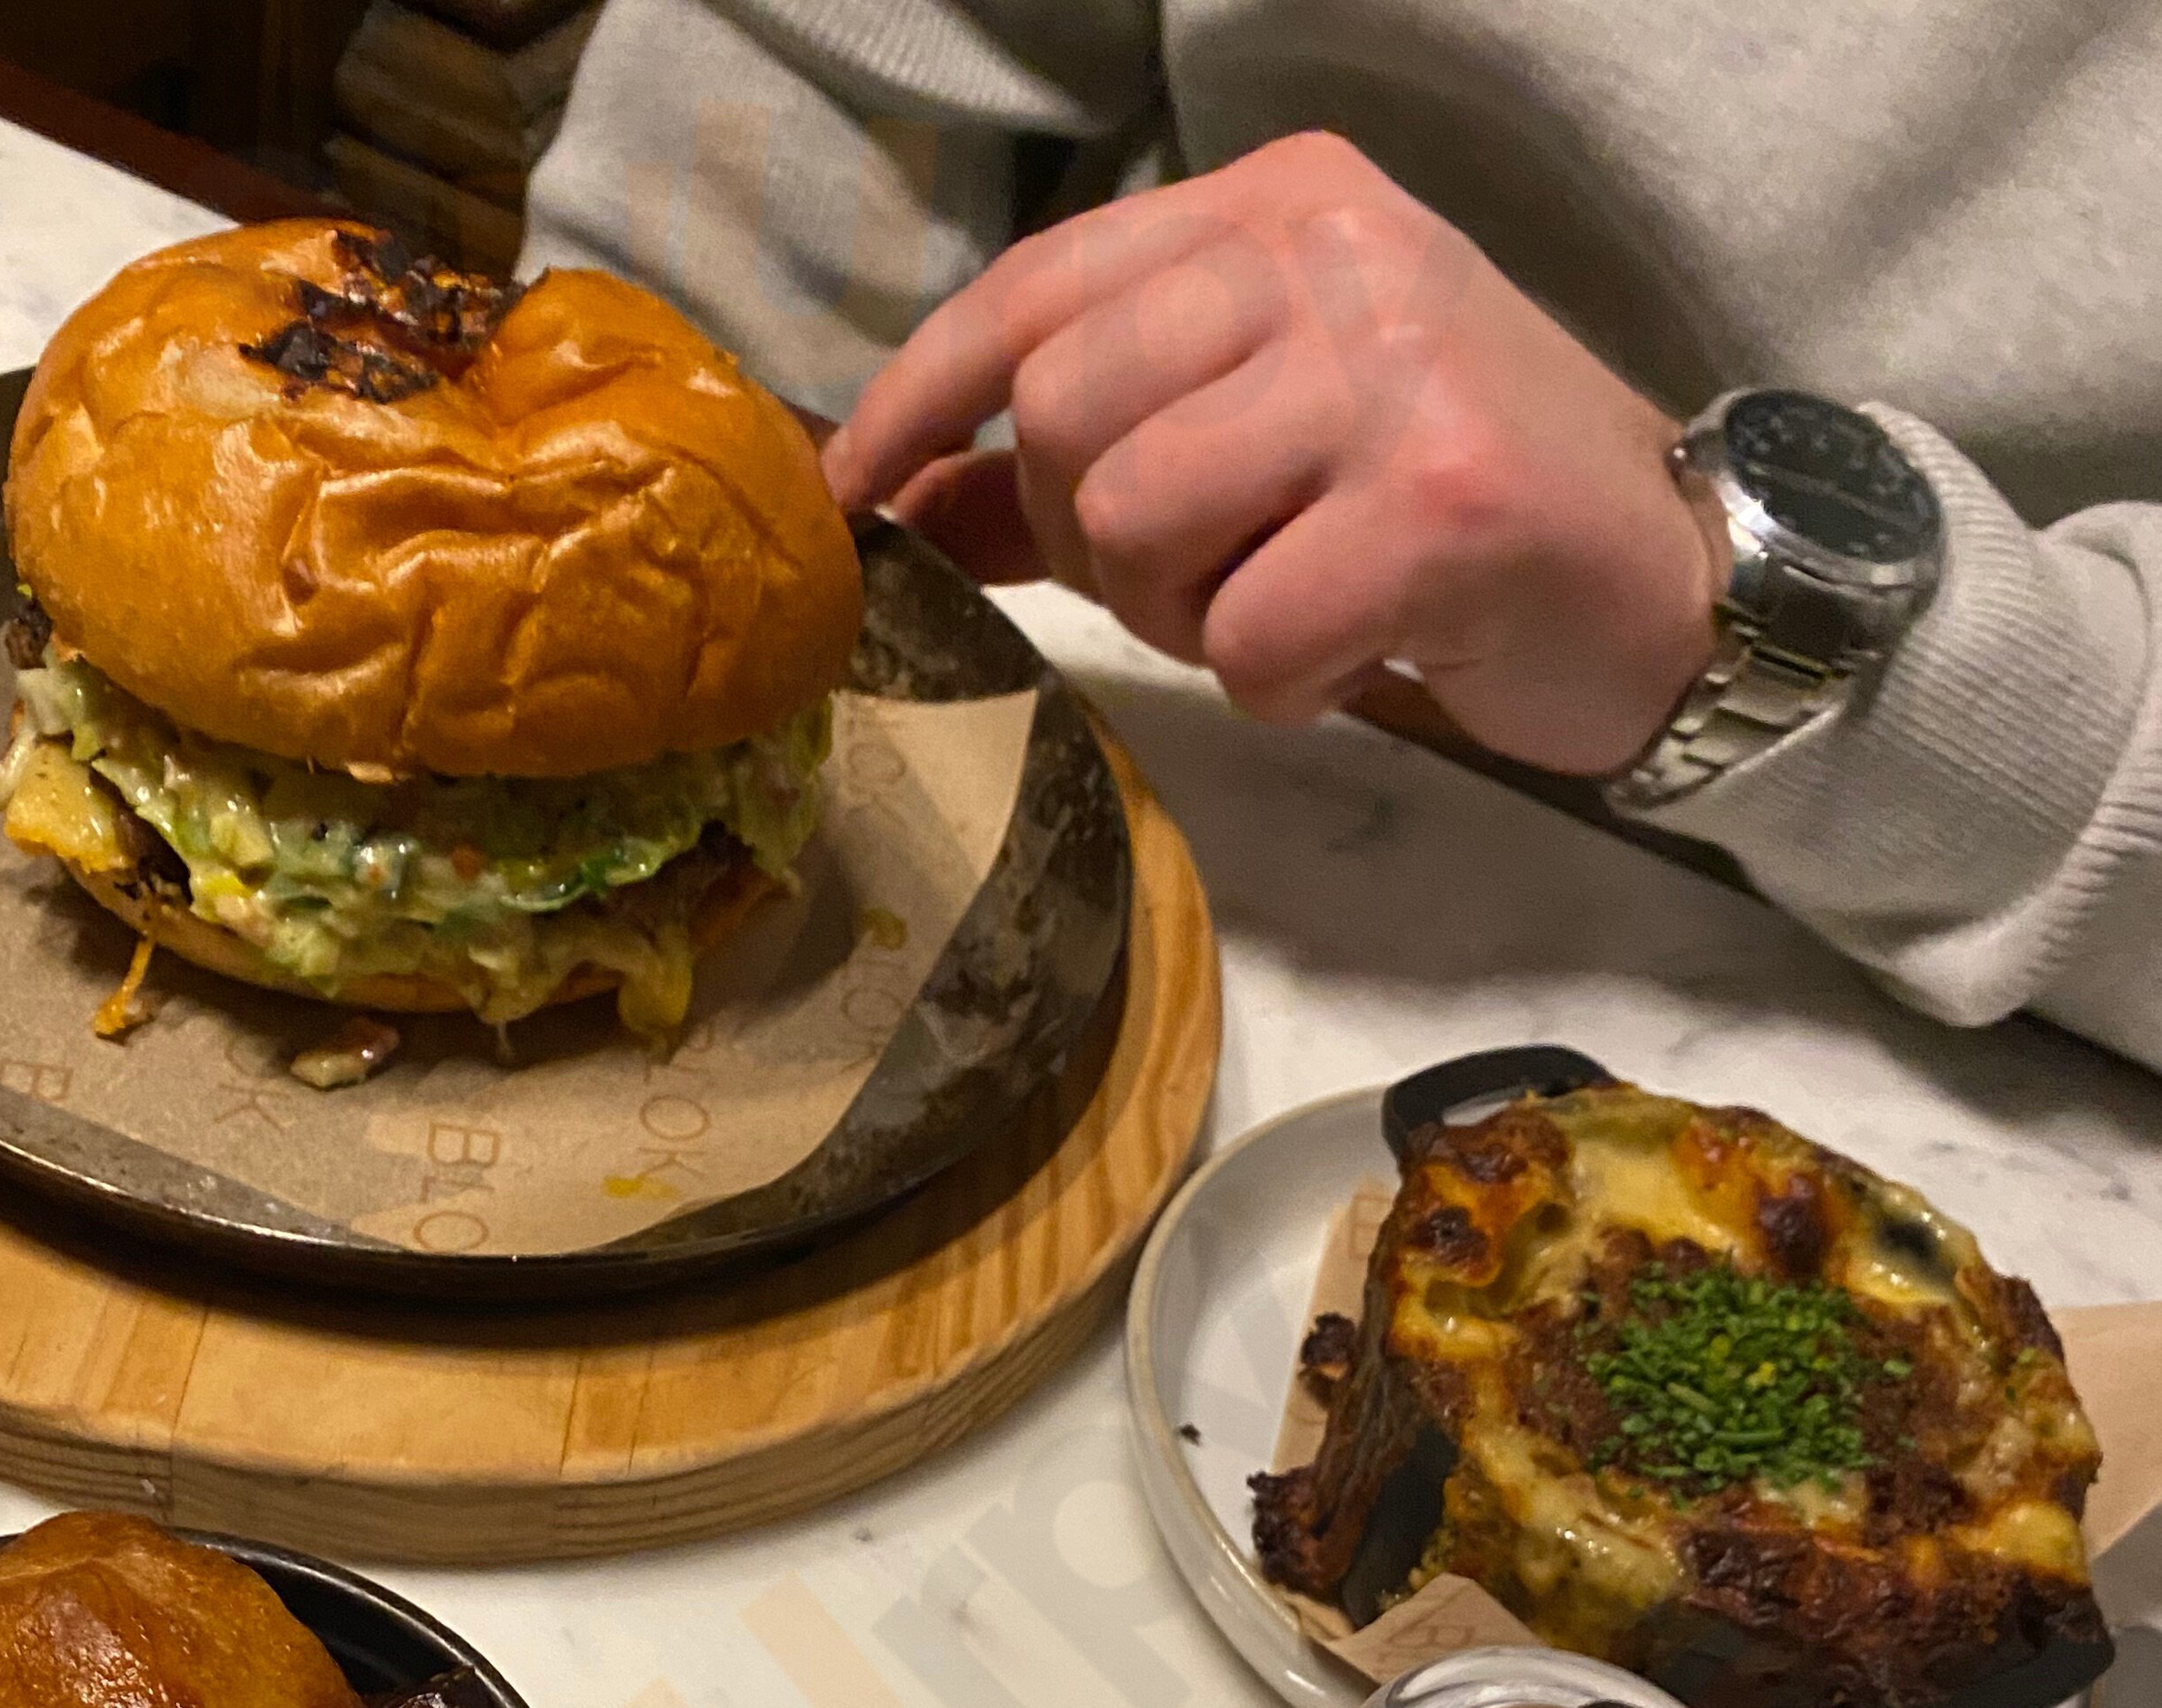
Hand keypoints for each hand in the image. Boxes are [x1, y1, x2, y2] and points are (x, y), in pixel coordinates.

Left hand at [820, 135, 1724, 776]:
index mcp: (1282, 207)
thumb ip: (1099, 453)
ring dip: (1180, 619)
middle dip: (1095, 543)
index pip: (1040, 286)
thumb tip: (919, 499)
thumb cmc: (1449, 509)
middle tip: (1199, 580)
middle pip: (1068, 418)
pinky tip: (1356, 652)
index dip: (924, 399)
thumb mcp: (1270, 437)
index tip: (852, 496)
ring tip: (1284, 610)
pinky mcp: (1436, 506)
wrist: (1668, 578)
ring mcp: (1390, 372)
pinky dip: (1277, 686)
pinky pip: (1243, 637)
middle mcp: (1333, 258)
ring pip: (1139, 528)